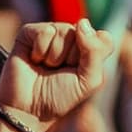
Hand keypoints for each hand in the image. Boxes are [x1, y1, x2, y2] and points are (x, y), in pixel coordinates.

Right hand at [0, 11, 102, 131]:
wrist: (28, 109)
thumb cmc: (59, 97)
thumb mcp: (88, 81)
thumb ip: (95, 52)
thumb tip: (82, 22)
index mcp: (88, 49)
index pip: (103, 38)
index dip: (93, 55)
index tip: (79, 73)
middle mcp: (70, 38)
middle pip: (83, 33)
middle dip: (72, 58)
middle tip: (58, 72)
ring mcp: (50, 33)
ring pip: (65, 31)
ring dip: (55, 56)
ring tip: (45, 67)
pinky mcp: (30, 32)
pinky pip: (46, 31)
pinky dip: (41, 50)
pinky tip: (34, 60)